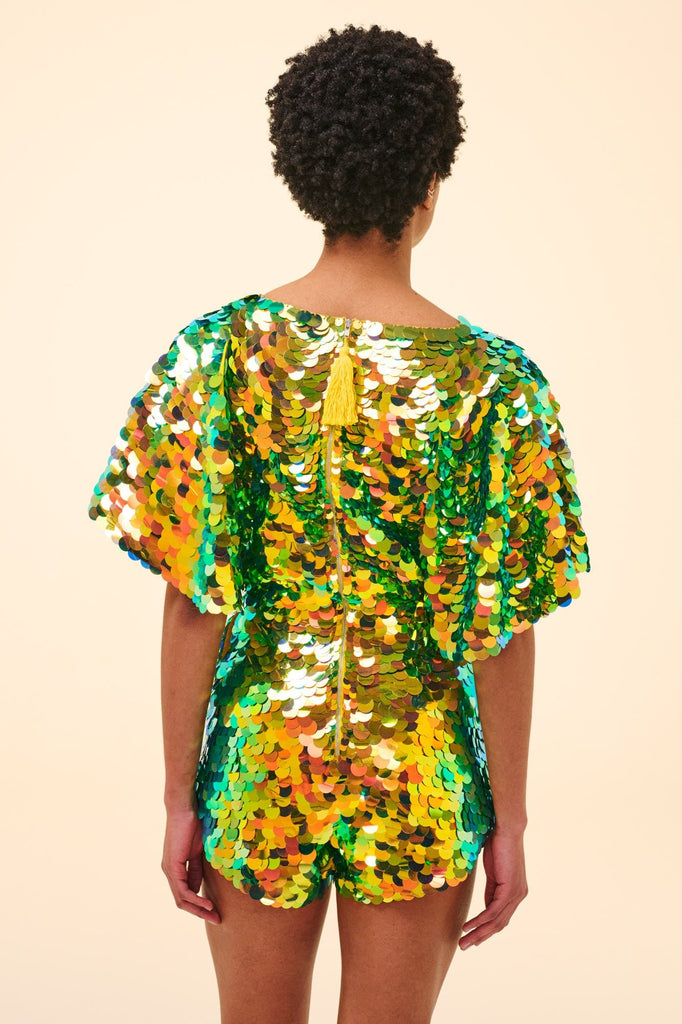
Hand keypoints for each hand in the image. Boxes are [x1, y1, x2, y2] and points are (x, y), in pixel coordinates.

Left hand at [161, 803, 220, 924]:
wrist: (184, 808)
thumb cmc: (193, 824)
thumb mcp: (198, 851)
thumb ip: (196, 869)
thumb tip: (198, 888)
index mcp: (175, 867)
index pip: (186, 893)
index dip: (200, 904)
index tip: (216, 910)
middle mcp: (169, 871)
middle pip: (182, 900)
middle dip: (200, 912)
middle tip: (217, 920)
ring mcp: (169, 869)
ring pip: (181, 899)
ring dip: (198, 909)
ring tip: (214, 915)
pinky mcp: (172, 866)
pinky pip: (183, 890)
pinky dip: (195, 899)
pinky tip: (207, 904)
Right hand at [459, 825, 527, 949]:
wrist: (506, 829)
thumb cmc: (498, 844)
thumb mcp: (493, 871)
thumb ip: (492, 889)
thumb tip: (485, 906)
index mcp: (515, 892)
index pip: (500, 917)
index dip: (485, 929)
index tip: (471, 937)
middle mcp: (519, 896)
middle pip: (498, 924)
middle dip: (480, 937)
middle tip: (464, 947)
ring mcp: (516, 894)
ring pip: (496, 922)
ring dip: (478, 933)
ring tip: (463, 942)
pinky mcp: (510, 890)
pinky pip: (493, 911)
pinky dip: (479, 921)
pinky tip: (467, 927)